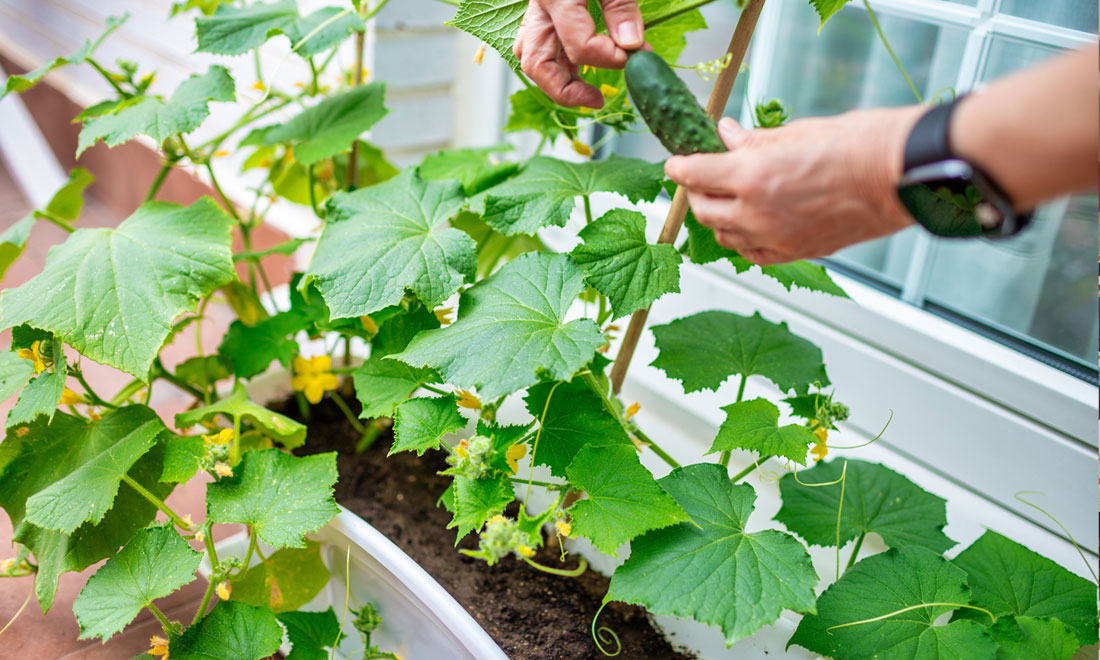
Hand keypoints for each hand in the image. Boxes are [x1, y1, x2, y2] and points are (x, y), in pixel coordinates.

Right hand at [513, 0, 643, 107]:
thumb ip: (621, 7)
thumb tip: (631, 45)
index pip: (579, 48)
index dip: (610, 60)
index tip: (637, 56)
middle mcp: (539, 7)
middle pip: (537, 64)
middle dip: (567, 91)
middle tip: (597, 100)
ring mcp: (536, 9)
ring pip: (531, 57)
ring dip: (557, 80)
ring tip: (587, 89)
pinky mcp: (543, 9)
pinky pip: (537, 43)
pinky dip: (555, 62)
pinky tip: (579, 67)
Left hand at [665, 109, 924, 264]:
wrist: (901, 176)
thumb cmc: (859, 146)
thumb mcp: (797, 131)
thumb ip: (754, 139)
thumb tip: (727, 135)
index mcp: (752, 174)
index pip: (696, 173)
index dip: (681, 167)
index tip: (676, 163)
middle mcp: (757, 212)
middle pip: (704, 209)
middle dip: (696, 192)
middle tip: (700, 178)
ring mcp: (775, 237)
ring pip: (724, 235)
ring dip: (716, 218)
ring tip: (723, 200)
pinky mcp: (795, 253)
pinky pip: (752, 254)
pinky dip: (741, 240)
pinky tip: (746, 227)